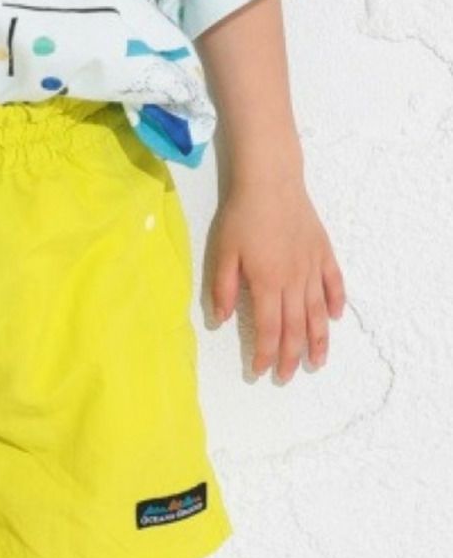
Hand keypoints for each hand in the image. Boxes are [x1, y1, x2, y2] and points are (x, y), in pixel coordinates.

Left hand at [209, 173, 345, 381]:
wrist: (271, 180)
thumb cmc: (241, 216)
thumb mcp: (222, 254)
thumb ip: (223, 289)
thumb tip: (221, 321)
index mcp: (268, 283)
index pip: (269, 329)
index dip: (266, 354)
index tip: (260, 372)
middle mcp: (294, 280)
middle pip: (295, 328)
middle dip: (291, 357)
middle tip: (286, 377)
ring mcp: (312, 266)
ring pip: (318, 312)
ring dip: (319, 339)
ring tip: (318, 362)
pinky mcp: (323, 251)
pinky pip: (334, 281)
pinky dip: (336, 301)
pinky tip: (336, 317)